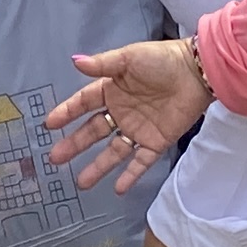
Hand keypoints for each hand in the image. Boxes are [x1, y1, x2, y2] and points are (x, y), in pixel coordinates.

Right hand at [47, 38, 211, 191]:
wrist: (197, 72)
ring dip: (98, 167)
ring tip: (81, 183)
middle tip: (55, 159)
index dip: (67, 113)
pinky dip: (130, 175)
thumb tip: (74, 62)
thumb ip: (103, 64)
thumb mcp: (129, 58)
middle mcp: (121, 112)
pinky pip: (140, 161)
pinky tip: (117, 188)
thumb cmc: (161, 60)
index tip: (49, 125)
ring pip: (113, 152)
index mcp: (112, 89)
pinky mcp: (156, 141)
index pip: (83, 103)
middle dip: (74, 145)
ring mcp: (138, 129)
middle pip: (93, 131)